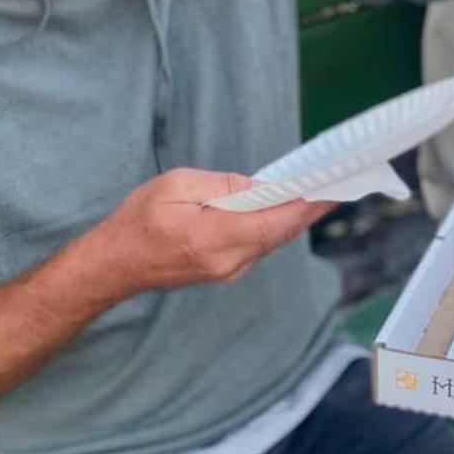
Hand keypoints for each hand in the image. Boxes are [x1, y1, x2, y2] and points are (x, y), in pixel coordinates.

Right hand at [81, 168, 338, 298]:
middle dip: (311, 207)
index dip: (308, 204)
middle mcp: (228, 261)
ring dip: (297, 216)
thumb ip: (221, 186)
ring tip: (321, 190)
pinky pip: (261, 245)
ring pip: (274, 240)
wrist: (115, 265)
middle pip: (282, 232)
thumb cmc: (138, 221)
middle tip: (338, 182)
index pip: (275, 221)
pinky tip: (288, 207)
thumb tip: (261, 186)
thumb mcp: (175, 186)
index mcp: (213, 237)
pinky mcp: (227, 271)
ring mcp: (229, 270)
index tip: (334, 186)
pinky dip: (278, 225)